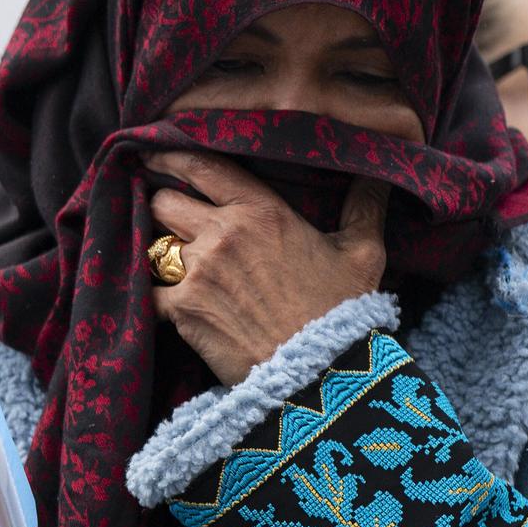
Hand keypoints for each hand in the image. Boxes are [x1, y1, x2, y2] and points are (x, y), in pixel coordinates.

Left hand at [145, 152, 388, 385]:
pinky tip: (163, 299)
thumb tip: (379, 176)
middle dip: (164, 205)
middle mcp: (222, 233)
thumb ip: (364, 206)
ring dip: (158, 250)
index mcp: (260, 210)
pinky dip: (152, 294)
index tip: (158, 153)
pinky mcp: (183, 311)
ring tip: (167, 258)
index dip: (174, 155)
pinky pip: (148, 290)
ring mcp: (198, 272)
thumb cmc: (343, 310)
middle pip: (165, 200)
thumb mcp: (363, 252)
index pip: (203, 166)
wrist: (322, 373)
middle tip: (170, 216)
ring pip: (152, 244)